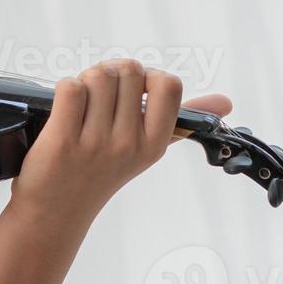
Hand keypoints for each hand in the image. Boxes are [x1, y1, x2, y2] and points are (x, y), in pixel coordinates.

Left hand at [9, 59, 233, 220]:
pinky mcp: (63, 140)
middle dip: (109, 74)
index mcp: (154, 143)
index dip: (147, 77)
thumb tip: (226, 102)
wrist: (56, 212)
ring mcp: (97, 143)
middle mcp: (129, 144)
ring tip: (80, 103)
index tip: (131, 91)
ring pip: (98, 76)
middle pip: (127, 71)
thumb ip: (181, 121)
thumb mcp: (144, 149)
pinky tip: (62, 110)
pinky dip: (64, 90)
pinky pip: (70, 88)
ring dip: (85, 80)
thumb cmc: (100, 171)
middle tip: (97, 96)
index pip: (168, 86)